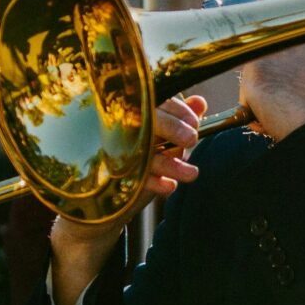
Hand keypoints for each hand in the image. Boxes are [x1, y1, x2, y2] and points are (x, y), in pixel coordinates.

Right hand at [49, 96, 209, 304]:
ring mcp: (112, 151)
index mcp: (132, 114)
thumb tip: (200, 103)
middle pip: (145, 119)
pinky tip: (170, 186)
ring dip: (171, 163)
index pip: (154, 101)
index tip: (194, 122)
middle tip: (192, 139)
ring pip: (143, 151)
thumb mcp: (162, 140)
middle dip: (172, 127)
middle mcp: (119, 129)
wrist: (105, 203)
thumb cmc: (138, 162)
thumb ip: (179, 121)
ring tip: (193, 174)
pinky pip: (135, 176)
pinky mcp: (110, 175)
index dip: (177, 110)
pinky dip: (155, 182)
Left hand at [236, 0, 304, 141]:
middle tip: (268, 12)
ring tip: (265, 73)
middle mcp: (295, 32)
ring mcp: (272, 47)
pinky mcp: (252, 65)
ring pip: (253, 35)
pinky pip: (242, 66)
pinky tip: (258, 99)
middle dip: (269, 1)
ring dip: (254, 50)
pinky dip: (248, 82)